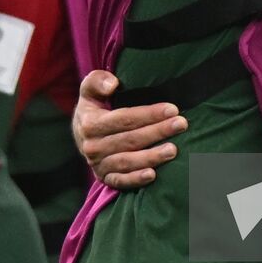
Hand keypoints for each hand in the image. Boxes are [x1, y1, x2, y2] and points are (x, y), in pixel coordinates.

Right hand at [72, 70, 186, 188]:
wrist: (80, 134)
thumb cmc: (94, 107)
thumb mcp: (90, 89)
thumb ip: (97, 81)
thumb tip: (112, 84)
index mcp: (90, 123)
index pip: (124, 118)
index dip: (149, 114)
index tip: (172, 109)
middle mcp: (92, 146)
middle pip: (130, 139)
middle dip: (158, 131)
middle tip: (181, 124)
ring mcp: (98, 164)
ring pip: (127, 161)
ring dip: (151, 156)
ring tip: (174, 150)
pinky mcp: (104, 178)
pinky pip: (120, 181)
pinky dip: (135, 179)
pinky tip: (152, 175)